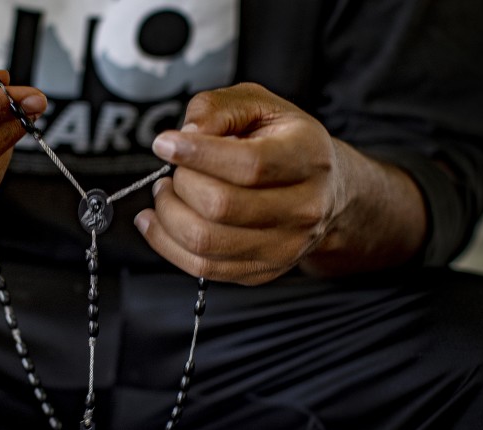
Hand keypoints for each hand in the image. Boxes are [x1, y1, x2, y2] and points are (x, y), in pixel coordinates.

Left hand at [135, 83, 345, 284]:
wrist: (326, 192)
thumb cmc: (285, 143)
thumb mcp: (259, 105)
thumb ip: (220, 108)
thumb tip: (187, 133)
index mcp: (307, 158)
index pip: (250, 164)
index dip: (198, 154)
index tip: (165, 144)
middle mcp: (303, 208)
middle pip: (221, 206)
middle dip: (181, 184)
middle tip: (171, 170)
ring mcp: (283, 246)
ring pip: (205, 242)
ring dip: (169, 215)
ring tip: (165, 193)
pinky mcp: (261, 271)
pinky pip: (201, 267)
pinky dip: (166, 243)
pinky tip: (156, 222)